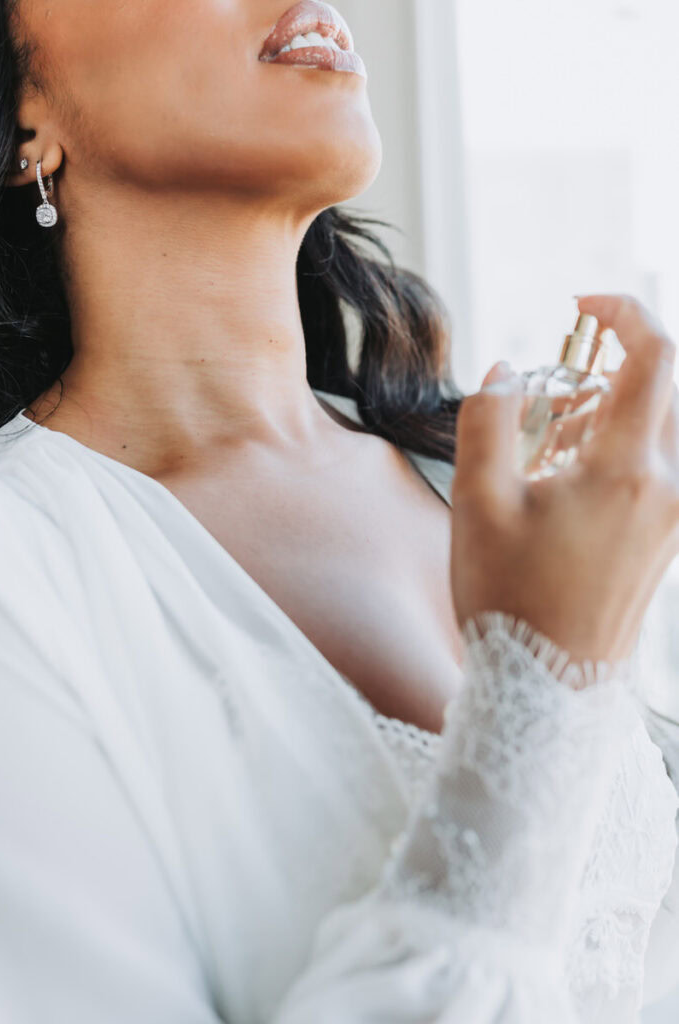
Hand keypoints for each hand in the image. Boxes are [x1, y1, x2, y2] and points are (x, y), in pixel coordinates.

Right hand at [450, 295, 678, 663]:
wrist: (547, 686)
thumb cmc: (510, 601)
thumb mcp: (478, 504)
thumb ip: (488, 420)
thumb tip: (504, 371)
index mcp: (627, 471)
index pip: (655, 357)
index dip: (623, 312)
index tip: (581, 305)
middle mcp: (667, 489)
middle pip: (672, 388)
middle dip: (622, 361)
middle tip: (565, 377)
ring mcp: (673, 517)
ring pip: (669, 428)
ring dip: (622, 405)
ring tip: (558, 431)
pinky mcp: (666, 540)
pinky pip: (663, 466)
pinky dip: (628, 444)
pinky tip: (571, 472)